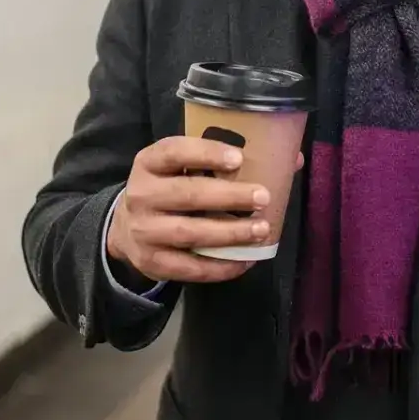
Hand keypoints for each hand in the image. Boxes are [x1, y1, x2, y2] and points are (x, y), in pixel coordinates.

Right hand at [108, 136, 292, 283]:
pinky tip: (245, 261)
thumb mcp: (182, 168)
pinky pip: (190, 268)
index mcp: (148, 163)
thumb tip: (292, 159)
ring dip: (229, 233)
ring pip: (189, 233)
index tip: (239, 158)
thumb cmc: (169, 189)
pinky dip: (220, 267)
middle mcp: (141, 195)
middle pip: (187, 195)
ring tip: (262, 230)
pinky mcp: (152, 262)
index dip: (206, 153)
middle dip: (228, 197)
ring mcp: (144, 231)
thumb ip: (226, 161)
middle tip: (262, 198)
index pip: (174, 151)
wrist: (126, 230)